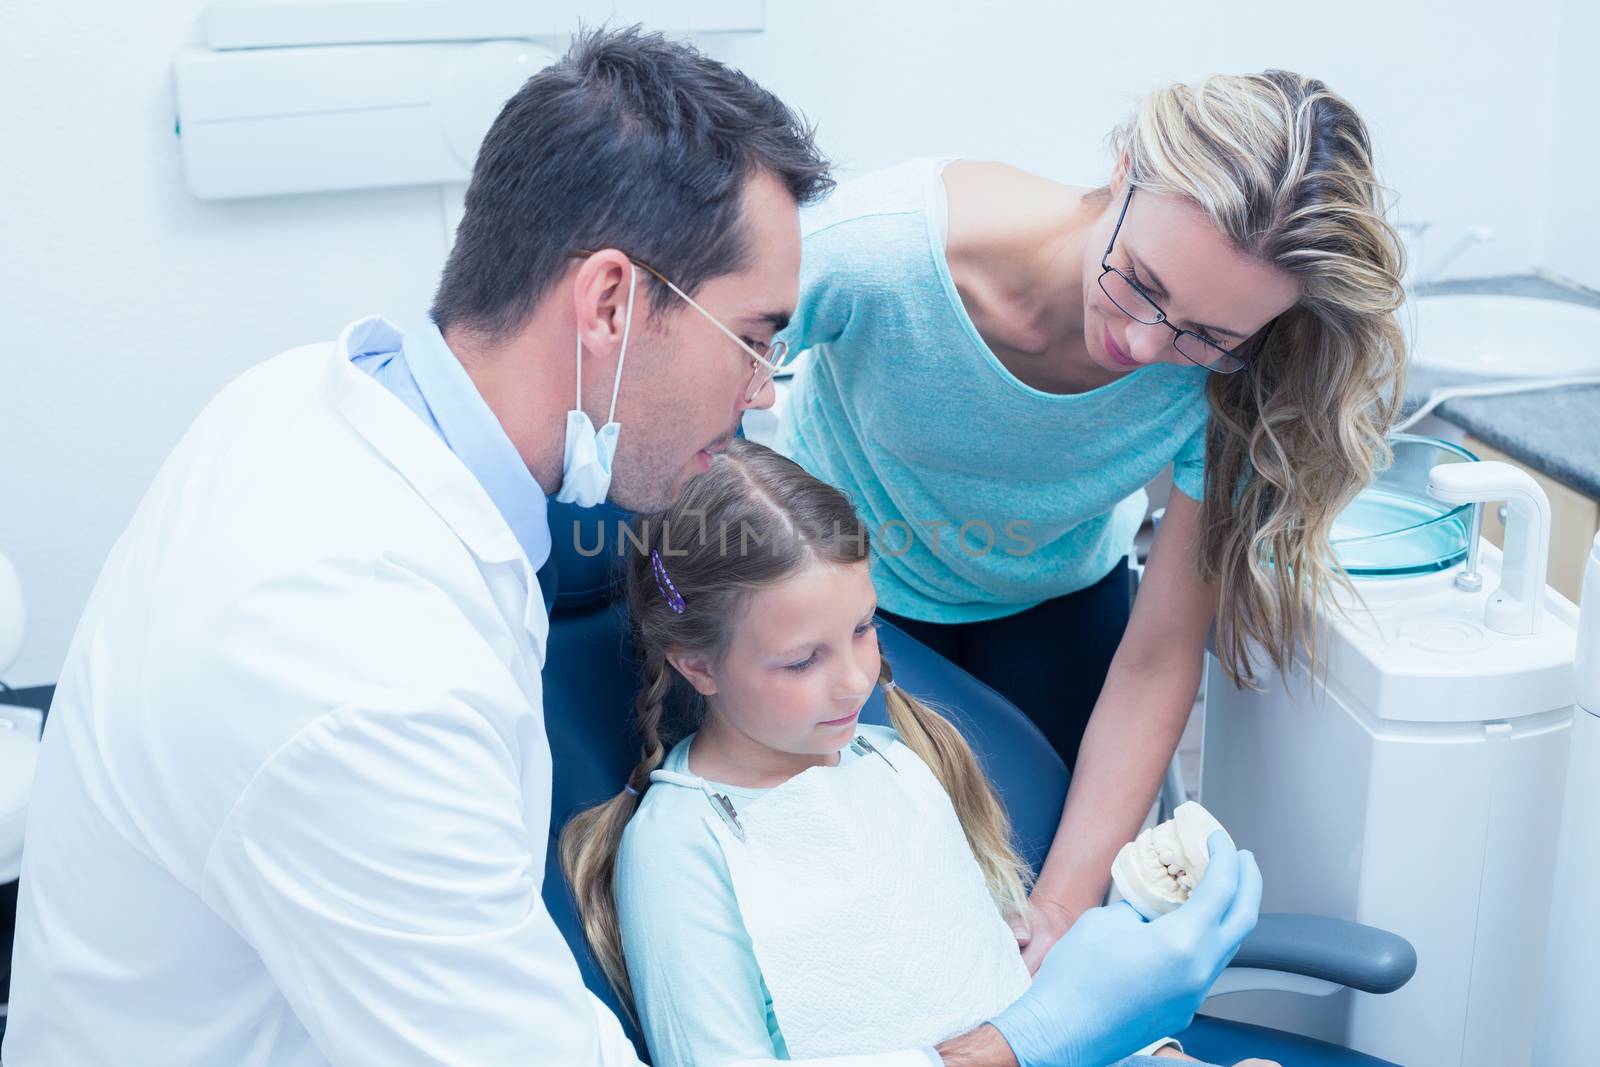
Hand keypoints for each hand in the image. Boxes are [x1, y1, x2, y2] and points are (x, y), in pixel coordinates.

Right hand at [988, 832, 1261, 1066]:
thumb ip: (1139, 907)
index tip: (1219, 840)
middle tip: (1240, 859)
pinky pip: (1207, 968)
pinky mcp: (1182, 1010)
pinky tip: (1187, 929)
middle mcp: (1197, 971)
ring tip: (1215, 890)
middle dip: (1248, 883)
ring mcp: (1193, 995)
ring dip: (1228, 914)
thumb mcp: (1105, 920)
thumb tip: (1151, 903)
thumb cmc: (1075, 979)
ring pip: (1228, 946)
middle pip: (1243, 919)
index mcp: (1181, 942)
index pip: (1221, 889)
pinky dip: (1207, 940)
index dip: (1223, 857)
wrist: (1061, 1033)